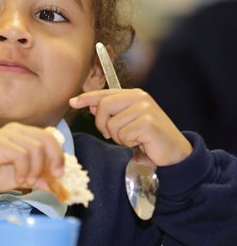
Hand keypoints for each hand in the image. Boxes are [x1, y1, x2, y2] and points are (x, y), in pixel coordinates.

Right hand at [0, 123, 64, 193]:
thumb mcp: (21, 177)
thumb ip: (38, 178)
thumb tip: (57, 188)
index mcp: (22, 133)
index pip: (49, 137)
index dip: (58, 155)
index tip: (58, 174)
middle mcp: (16, 130)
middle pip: (46, 139)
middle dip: (54, 159)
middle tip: (52, 177)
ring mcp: (6, 135)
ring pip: (35, 148)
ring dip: (35, 169)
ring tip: (26, 181)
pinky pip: (21, 155)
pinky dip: (23, 170)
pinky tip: (18, 179)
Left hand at [69, 89, 191, 165]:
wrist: (173, 152)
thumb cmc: (148, 137)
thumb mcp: (127, 121)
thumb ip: (111, 112)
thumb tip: (91, 105)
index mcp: (134, 95)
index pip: (104, 94)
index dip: (86, 98)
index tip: (72, 102)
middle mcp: (139, 98)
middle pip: (103, 106)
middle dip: (102, 125)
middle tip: (113, 135)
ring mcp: (145, 109)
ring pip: (112, 124)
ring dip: (118, 137)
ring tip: (133, 138)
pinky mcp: (148, 123)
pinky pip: (123, 135)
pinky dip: (128, 143)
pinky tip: (140, 143)